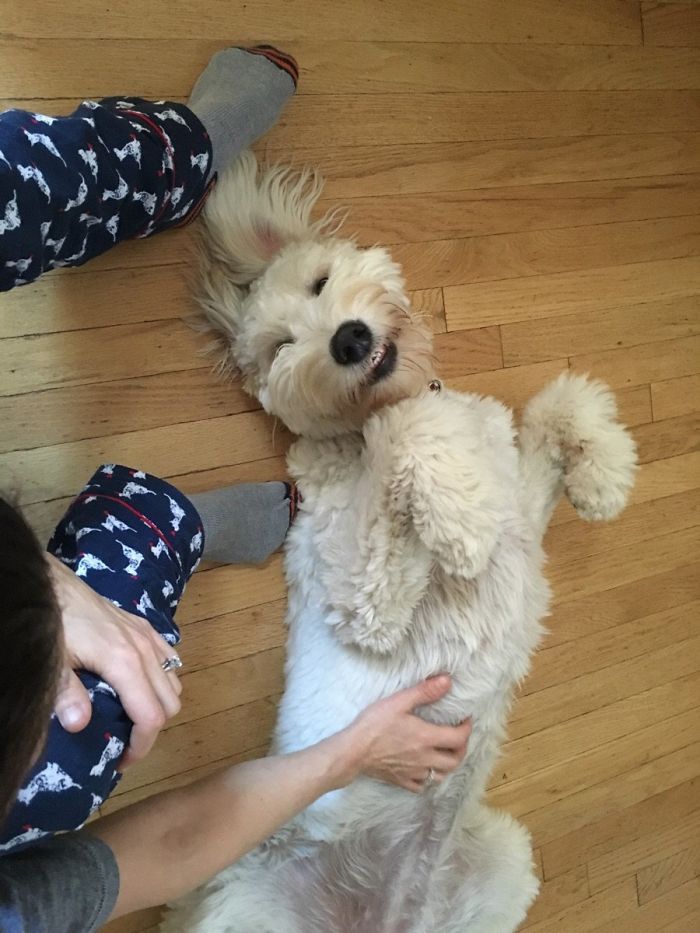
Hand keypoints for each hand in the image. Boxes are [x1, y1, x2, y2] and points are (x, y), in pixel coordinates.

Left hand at [46, 553, 181, 768]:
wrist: (54, 585)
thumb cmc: (55, 623)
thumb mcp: (54, 661)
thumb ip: (66, 693)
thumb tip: (79, 725)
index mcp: (125, 663)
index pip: (151, 716)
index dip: (142, 746)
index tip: (122, 762)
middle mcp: (144, 651)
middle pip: (170, 703)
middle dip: (152, 729)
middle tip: (124, 742)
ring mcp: (148, 637)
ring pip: (174, 682)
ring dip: (160, 703)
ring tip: (131, 715)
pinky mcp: (144, 627)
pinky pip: (169, 659)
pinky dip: (163, 678)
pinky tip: (140, 684)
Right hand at [342, 675, 470, 791]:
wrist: (353, 751)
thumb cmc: (375, 724)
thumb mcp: (399, 702)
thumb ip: (424, 692)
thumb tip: (448, 681)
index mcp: (427, 738)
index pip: (459, 738)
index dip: (467, 729)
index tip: (465, 719)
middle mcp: (425, 759)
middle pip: (455, 760)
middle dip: (461, 748)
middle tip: (457, 736)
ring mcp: (414, 772)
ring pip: (441, 775)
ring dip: (448, 765)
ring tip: (444, 753)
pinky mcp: (401, 780)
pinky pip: (421, 786)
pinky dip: (427, 778)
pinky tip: (422, 769)